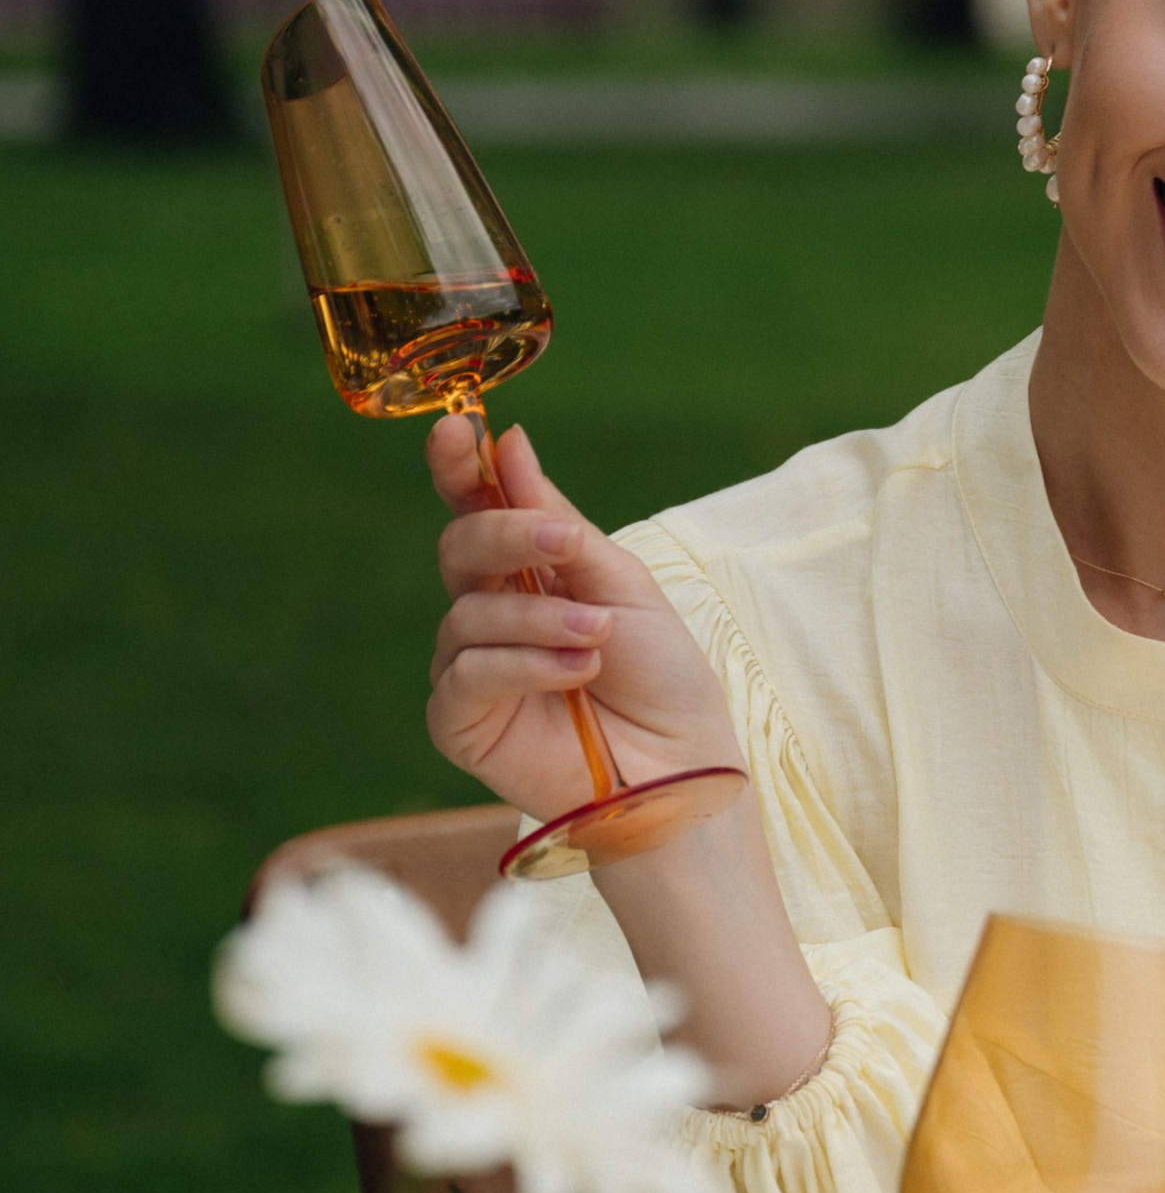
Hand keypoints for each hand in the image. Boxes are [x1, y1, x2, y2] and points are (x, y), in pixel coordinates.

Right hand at [424, 418, 740, 823]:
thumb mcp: (620, 583)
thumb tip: (508, 442)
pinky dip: (523, 665)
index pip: (473, 509)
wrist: (681, 766)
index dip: (456, 466)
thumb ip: (557, 521)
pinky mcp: (461, 723)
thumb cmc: (661, 676)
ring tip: (597, 640)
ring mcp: (470, 669)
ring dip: (538, 618)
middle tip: (563, 544)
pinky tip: (574, 674)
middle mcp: (490, 615)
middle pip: (459, 548)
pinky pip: (466, 673)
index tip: (457, 426)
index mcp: (527, 573)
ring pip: (466, 614)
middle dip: (507, 535)